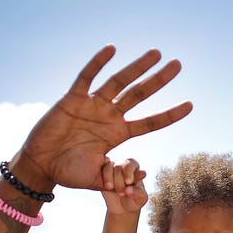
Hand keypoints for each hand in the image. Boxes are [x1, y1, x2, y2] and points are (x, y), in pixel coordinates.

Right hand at [19, 46, 191, 190]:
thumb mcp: (99, 180)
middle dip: (159, 80)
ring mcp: (92, 105)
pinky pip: (87, 77)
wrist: (42, 166)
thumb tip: (139, 184)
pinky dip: (98, 63)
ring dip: (137, 67)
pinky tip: (112, 49)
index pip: (150, 122)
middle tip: (178, 65)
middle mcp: (109, 116)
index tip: (190, 105)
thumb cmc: (68, 173)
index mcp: (118, 134)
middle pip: (139, 94)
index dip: (169, 114)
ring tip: (157, 53)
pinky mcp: (73, 99)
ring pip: (119, 81)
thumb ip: (117, 180)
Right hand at [101, 158, 147, 215]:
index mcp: (134, 169)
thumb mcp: (141, 199)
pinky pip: (99, 172)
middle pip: (119, 166)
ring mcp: (111, 170)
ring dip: (109, 178)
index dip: (128, 172)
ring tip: (111, 188)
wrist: (122, 208)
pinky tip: (105, 187)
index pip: (131, 164)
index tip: (128, 182)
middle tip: (122, 193)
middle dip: (119, 180)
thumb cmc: (134, 201)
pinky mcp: (102, 175)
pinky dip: (102, 179)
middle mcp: (123, 166)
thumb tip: (128, 189)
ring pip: (108, 168)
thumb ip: (138, 193)